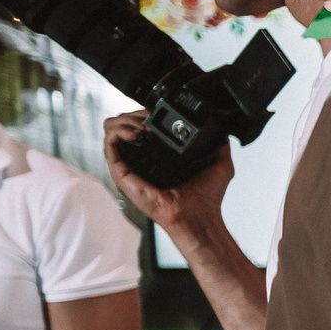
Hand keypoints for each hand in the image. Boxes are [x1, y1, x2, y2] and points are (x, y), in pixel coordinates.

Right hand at [104, 111, 233, 236]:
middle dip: (134, 114)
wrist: (198, 216)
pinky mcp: (121, 174)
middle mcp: (138, 161)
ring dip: (125, 120)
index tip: (156, 113)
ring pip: (110, 130)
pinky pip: (108, 146)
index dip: (144, 114)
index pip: (138, 127)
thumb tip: (222, 131)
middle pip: (120, 124)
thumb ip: (219, 146)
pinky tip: (136, 133)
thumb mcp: (218, 164)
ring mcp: (128, 167)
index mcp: (155, 157)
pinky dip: (118, 132)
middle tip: (149, 117)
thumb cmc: (206, 198)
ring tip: (143, 126)